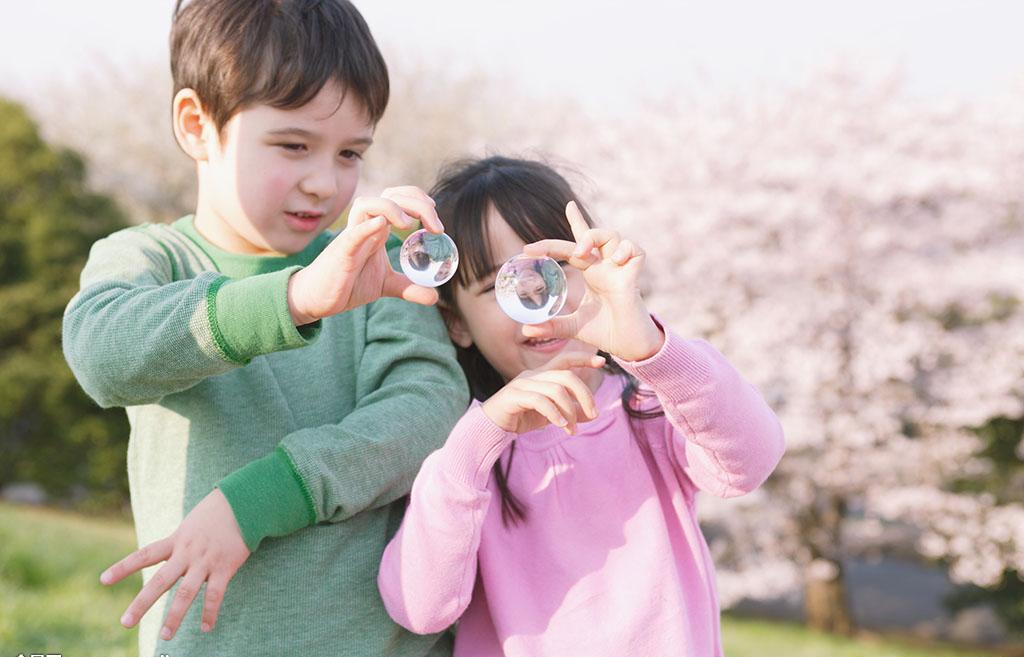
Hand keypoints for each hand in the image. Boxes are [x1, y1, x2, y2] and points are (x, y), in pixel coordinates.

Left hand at [100, 488, 250, 639]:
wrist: (244, 501)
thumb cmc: (216, 513)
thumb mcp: (191, 524)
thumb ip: (180, 543)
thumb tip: (172, 559)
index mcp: (176, 540)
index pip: (144, 555)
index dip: (123, 567)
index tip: (103, 580)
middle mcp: (187, 552)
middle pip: (161, 581)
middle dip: (142, 603)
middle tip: (125, 623)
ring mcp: (206, 561)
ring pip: (187, 592)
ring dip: (175, 616)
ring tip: (166, 636)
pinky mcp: (226, 566)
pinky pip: (216, 594)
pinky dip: (210, 612)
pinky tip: (207, 627)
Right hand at [288, 186, 444, 324]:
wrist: (317, 298)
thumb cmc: (348, 283)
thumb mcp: (386, 285)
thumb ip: (409, 287)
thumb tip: (434, 296)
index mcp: (377, 229)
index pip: (398, 199)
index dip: (418, 200)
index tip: (435, 220)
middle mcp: (365, 226)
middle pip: (390, 196)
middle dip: (417, 203)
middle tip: (437, 227)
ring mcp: (352, 236)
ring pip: (367, 205)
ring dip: (392, 208)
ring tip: (409, 226)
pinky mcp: (341, 252)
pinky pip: (352, 233)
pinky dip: (367, 226)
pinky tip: (382, 225)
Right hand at [481, 352, 605, 434]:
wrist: (492, 426)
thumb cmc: (521, 417)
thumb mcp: (551, 415)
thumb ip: (570, 412)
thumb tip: (592, 414)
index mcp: (541, 374)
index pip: (564, 359)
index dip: (583, 358)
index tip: (602, 361)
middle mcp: (532, 374)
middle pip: (566, 376)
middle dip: (584, 395)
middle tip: (593, 414)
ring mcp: (522, 384)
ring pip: (555, 390)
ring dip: (569, 412)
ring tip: (572, 430)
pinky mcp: (513, 396)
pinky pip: (540, 401)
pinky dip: (554, 414)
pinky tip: (561, 426)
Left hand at [520, 201, 663, 360]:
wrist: (629, 346)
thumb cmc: (606, 331)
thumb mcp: (573, 327)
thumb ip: (551, 325)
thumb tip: (525, 329)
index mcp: (592, 272)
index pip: (580, 241)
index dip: (576, 221)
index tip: (567, 205)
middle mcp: (606, 266)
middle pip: (595, 233)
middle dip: (580, 226)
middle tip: (565, 246)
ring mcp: (620, 270)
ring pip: (613, 236)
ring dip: (596, 237)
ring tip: (582, 253)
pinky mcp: (634, 278)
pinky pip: (636, 251)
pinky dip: (625, 250)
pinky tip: (614, 261)